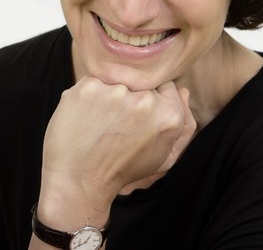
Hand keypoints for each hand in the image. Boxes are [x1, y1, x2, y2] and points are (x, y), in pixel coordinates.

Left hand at [39, 77, 196, 216]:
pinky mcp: (88, 88)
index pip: (165, 86)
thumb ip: (182, 124)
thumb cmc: (123, 169)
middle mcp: (145, 101)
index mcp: (169, 115)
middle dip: (131, 98)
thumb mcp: (163, 157)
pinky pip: (94, 82)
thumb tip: (182, 90)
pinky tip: (86, 118)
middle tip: (116, 125)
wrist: (79, 181)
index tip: (137, 117)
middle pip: (141, 83)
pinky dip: (89, 97)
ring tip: (100, 124)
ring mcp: (116, 92)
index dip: (150, 100)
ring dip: (109, 97)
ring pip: (117, 81)